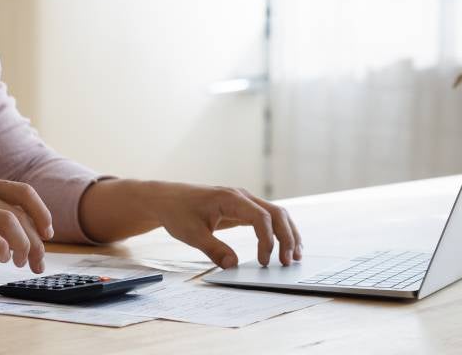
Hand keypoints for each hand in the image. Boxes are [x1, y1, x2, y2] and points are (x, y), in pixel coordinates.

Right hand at [0, 175, 54, 275]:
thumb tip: (31, 236)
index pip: (24, 192)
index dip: (41, 213)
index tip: (48, 235)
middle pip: (20, 211)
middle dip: (35, 240)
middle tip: (36, 262)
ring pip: (9, 221)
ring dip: (22, 245)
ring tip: (18, 262)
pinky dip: (2, 248)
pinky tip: (2, 259)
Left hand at [148, 183, 302, 268]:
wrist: (166, 199)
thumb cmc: (177, 212)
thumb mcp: (192, 234)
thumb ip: (214, 250)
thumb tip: (233, 265)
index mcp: (231, 198)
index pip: (261, 217)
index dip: (267, 240)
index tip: (264, 262)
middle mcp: (242, 197)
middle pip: (276, 213)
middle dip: (286, 237)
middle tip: (288, 262)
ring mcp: (244, 201)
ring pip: (276, 214)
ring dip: (288, 234)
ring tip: (295, 256)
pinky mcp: (242, 209)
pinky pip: (267, 218)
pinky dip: (278, 231)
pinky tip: (284, 247)